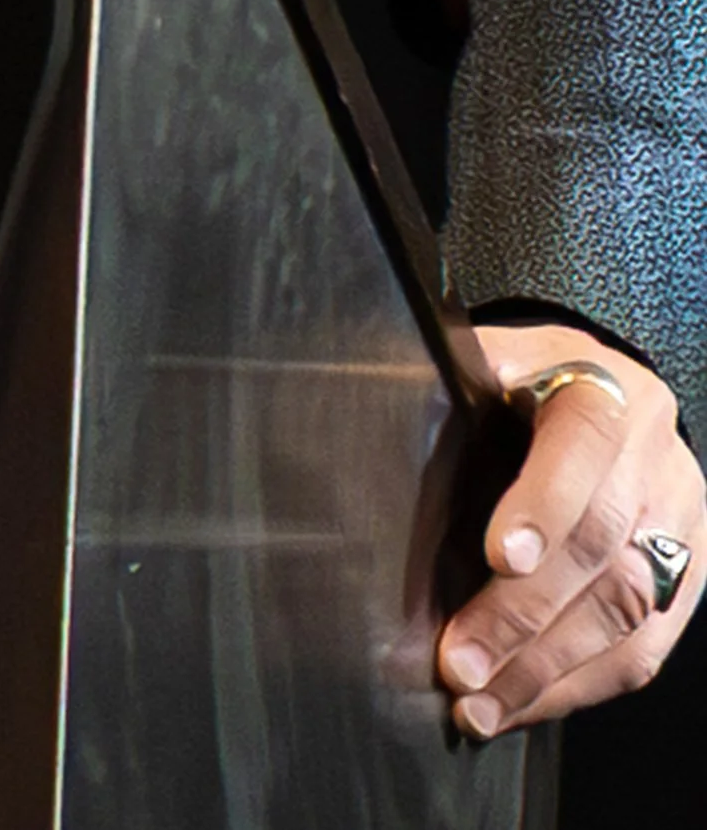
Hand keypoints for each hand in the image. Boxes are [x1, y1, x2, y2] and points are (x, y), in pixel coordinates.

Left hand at [439, 323, 703, 733]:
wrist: (614, 396)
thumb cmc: (534, 382)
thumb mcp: (497, 359)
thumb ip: (455, 384)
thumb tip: (387, 411)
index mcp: (601, 389)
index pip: (583, 443)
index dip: (544, 503)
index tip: (499, 557)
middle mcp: (652, 458)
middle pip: (598, 544)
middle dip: (524, 613)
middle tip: (461, 661)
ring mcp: (680, 523)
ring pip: (624, 609)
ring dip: (547, 667)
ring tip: (480, 703)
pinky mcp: (690, 580)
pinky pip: (645, 647)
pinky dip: (582, 685)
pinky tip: (526, 704)